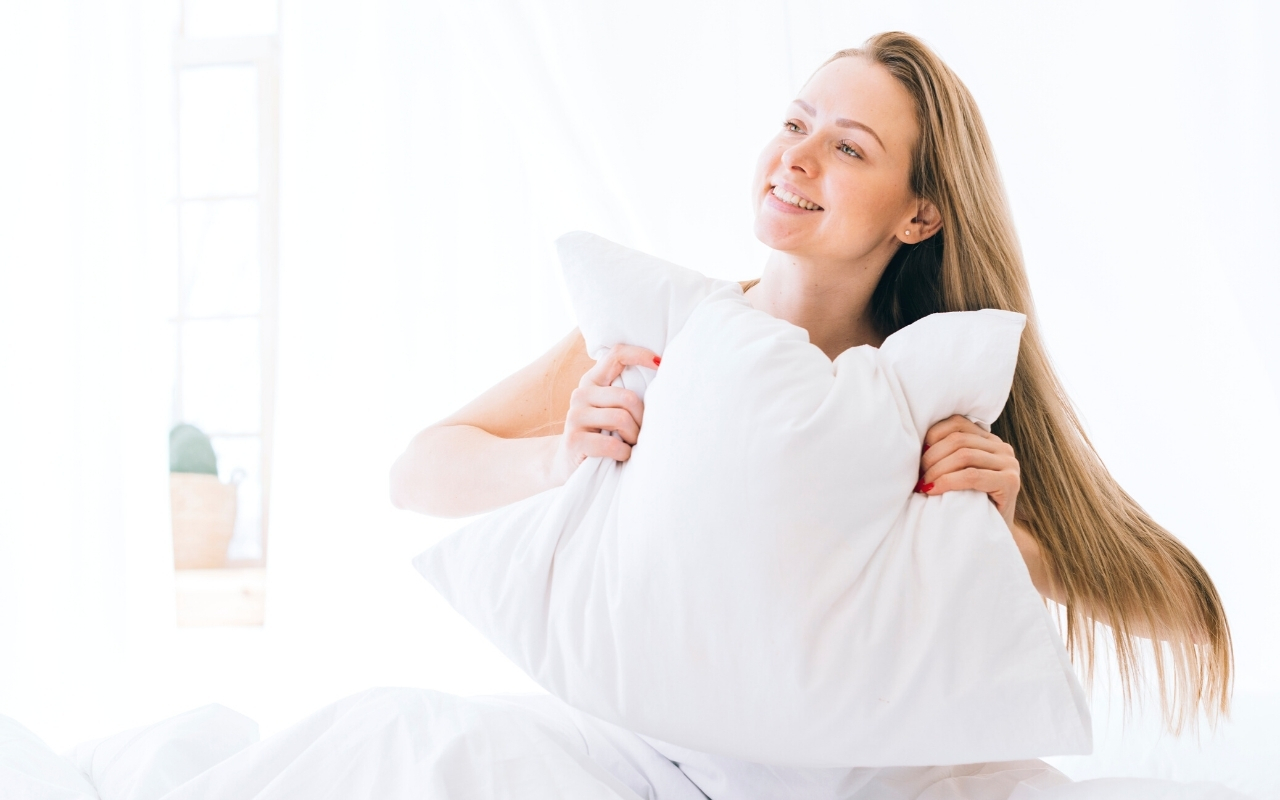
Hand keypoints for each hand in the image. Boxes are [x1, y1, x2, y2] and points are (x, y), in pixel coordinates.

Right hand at [548, 343, 660, 482]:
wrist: (570, 465)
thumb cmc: (602, 435)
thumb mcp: (612, 410)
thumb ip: (626, 395)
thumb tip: (663, 380)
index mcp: (593, 381)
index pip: (616, 354)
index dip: (640, 354)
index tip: (660, 363)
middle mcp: (581, 394)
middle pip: (628, 397)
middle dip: (642, 420)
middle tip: (640, 434)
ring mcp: (575, 416)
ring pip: (621, 419)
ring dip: (633, 438)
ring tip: (630, 445)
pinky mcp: (574, 440)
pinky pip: (612, 444)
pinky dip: (623, 453)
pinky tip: (621, 455)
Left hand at [917, 414, 1019, 528]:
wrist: (991, 535)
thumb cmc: (967, 503)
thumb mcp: (957, 473)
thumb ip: (948, 454)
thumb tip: (914, 443)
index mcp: (989, 440)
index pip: (957, 423)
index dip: (932, 436)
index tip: (916, 455)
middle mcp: (1002, 448)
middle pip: (958, 440)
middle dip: (931, 457)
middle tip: (917, 475)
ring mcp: (1010, 464)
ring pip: (964, 456)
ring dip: (936, 470)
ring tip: (923, 484)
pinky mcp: (1010, 482)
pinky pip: (972, 476)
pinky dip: (948, 482)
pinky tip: (933, 490)